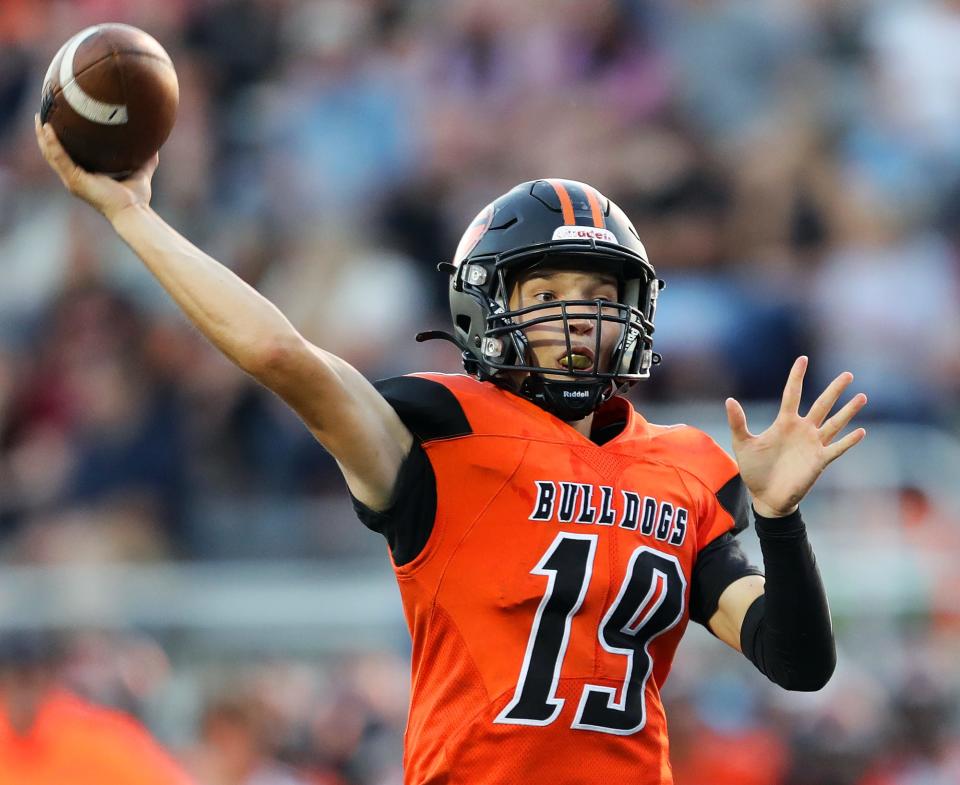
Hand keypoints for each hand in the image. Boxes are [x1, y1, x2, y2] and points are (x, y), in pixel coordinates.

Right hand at [35, 114, 157, 222]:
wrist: (134, 212)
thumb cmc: (136, 200)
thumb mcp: (140, 173)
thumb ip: (145, 161)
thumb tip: (155, 147)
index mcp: (85, 178)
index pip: (66, 157)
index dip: (59, 141)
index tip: (57, 123)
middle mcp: (74, 179)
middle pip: (53, 154)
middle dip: (45, 135)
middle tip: (41, 116)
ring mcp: (72, 181)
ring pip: (51, 155)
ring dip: (43, 136)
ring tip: (40, 118)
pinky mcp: (74, 181)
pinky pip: (59, 158)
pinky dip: (53, 143)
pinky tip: (49, 129)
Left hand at [725, 356, 866, 517]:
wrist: (765, 497)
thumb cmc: (754, 470)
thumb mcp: (743, 443)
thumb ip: (738, 422)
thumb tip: (729, 400)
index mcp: (784, 423)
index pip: (793, 394)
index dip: (797, 377)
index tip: (803, 359)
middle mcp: (802, 430)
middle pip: (821, 405)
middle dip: (834, 390)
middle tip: (848, 374)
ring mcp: (813, 445)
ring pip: (834, 423)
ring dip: (848, 411)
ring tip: (862, 396)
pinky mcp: (819, 461)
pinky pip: (836, 448)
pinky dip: (848, 441)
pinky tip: (860, 431)